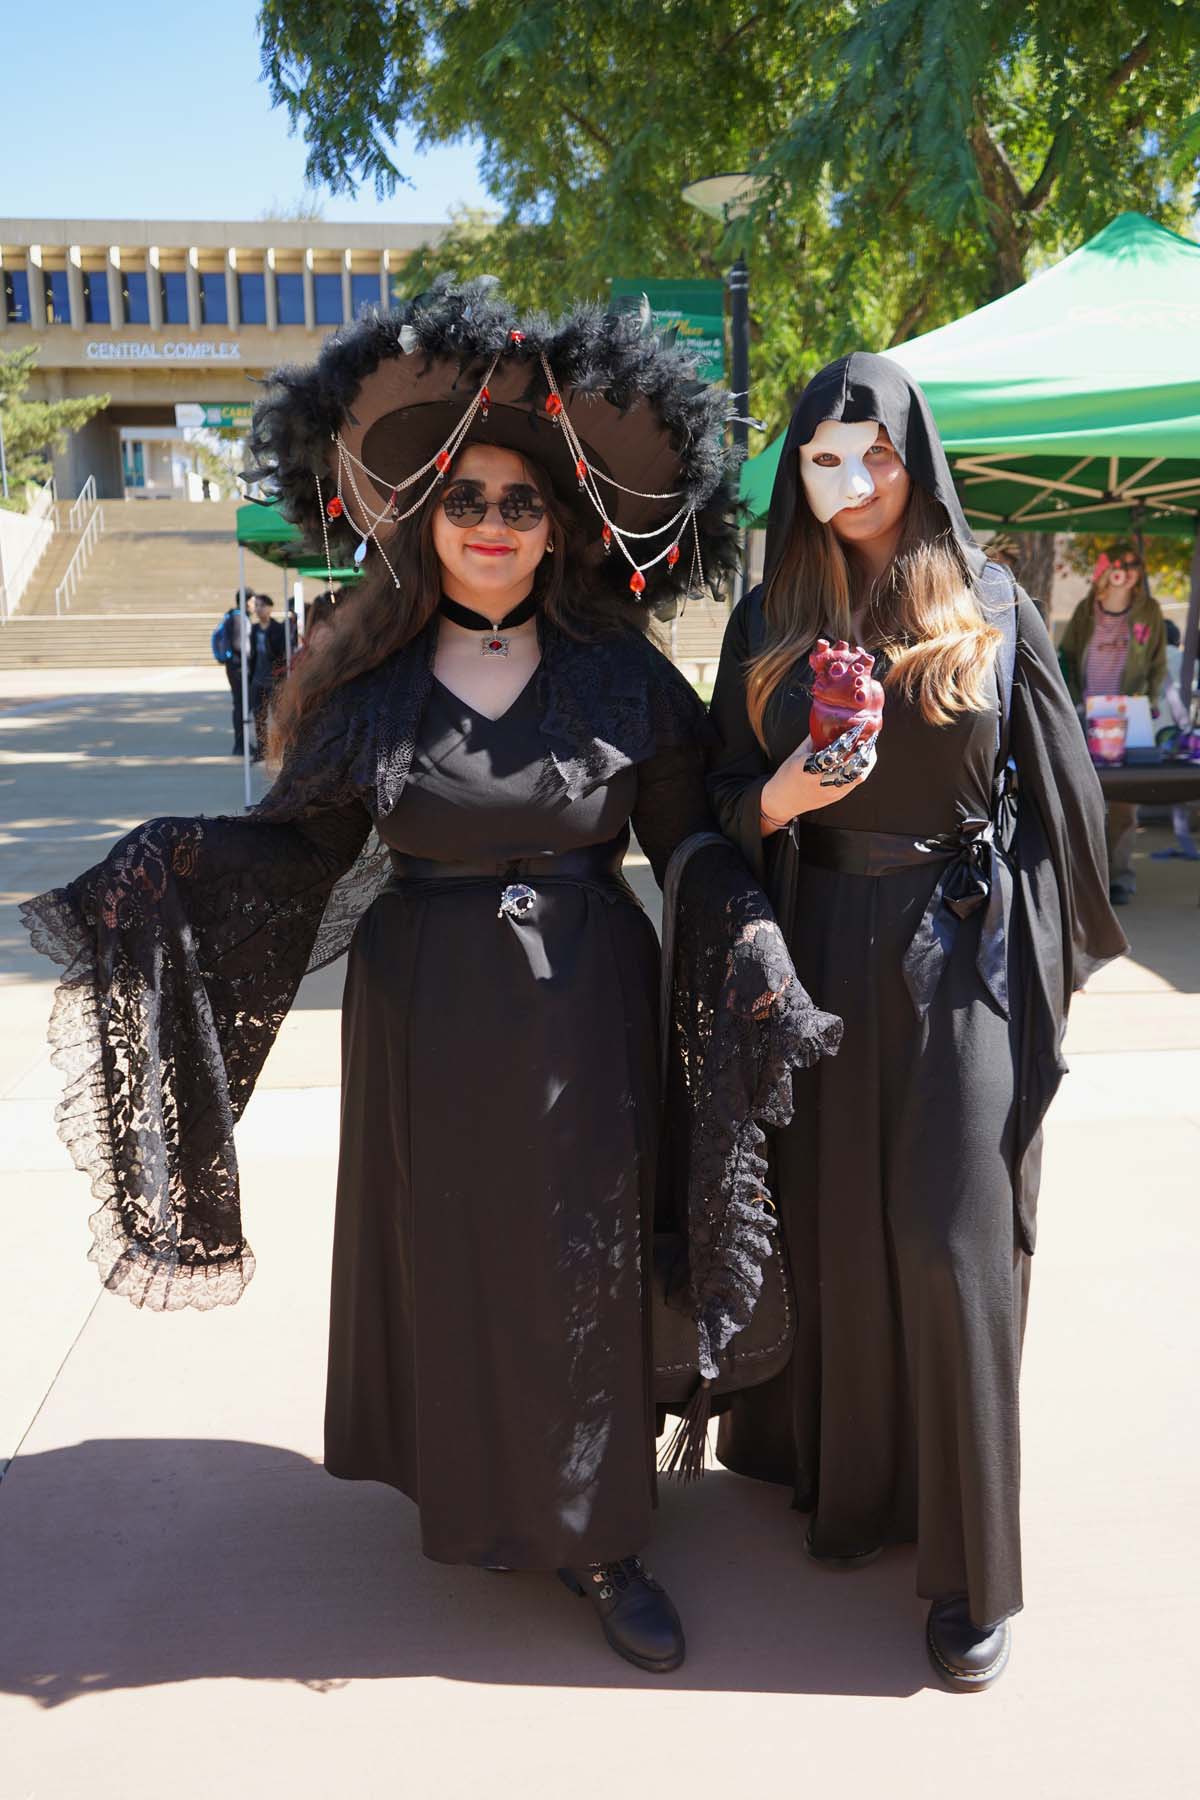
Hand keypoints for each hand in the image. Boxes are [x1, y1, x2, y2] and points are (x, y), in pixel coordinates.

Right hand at [760, 724, 877, 830]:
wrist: (782, 801)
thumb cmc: (787, 774)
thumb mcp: (798, 754)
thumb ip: (814, 739)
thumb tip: (828, 721)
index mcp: (809, 766)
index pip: (834, 751)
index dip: (849, 739)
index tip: (857, 727)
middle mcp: (821, 780)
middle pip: (850, 764)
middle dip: (863, 749)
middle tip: (868, 736)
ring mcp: (830, 790)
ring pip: (856, 776)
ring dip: (865, 760)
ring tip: (868, 747)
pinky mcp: (836, 797)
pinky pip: (854, 783)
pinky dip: (861, 769)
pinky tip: (863, 760)